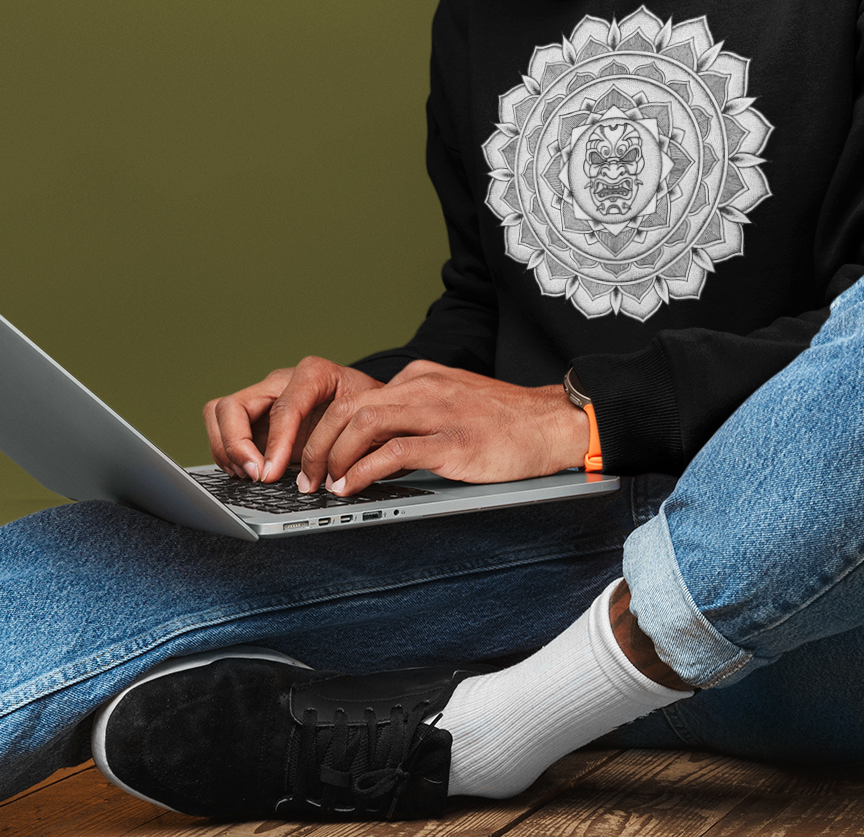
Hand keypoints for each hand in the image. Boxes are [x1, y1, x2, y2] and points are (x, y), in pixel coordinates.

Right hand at [203, 357, 383, 482]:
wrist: (369, 404)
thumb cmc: (370, 409)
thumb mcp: (367, 417)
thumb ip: (346, 439)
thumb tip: (322, 476)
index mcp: (312, 374)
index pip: (283, 407)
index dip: (275, 443)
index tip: (271, 475)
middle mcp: (280, 381)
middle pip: (232, 405)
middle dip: (235, 445)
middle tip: (254, 476)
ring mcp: (263, 398)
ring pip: (218, 413)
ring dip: (226, 449)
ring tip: (248, 476)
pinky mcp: (254, 417)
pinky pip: (222, 429)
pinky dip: (227, 454)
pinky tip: (247, 473)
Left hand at [298, 360, 588, 495]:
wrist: (554, 423)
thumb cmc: (508, 420)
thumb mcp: (455, 400)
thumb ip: (419, 410)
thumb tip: (379, 441)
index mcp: (423, 376)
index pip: (359, 396)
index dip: (329, 428)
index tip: (318, 455)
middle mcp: (425, 387)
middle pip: (350, 407)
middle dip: (319, 442)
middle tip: (309, 473)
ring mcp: (439, 413)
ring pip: (364, 423)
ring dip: (335, 456)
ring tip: (326, 483)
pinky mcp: (453, 442)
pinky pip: (394, 452)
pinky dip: (364, 471)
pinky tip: (354, 486)